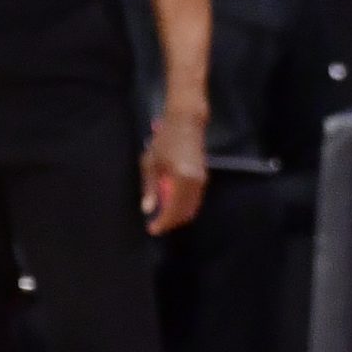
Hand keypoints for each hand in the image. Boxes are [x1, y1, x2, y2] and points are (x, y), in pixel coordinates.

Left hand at [140, 108, 207, 235]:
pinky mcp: (204, 179)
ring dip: (178, 217)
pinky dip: (184, 208)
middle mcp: (195, 183)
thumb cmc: (165, 139)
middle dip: (171, 223)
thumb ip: (149, 187)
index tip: (152, 229)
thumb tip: (147, 209)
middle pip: (184, 213)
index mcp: (181, 179)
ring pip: (191, 209)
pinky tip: (172, 207)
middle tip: (157, 226)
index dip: (162, 222)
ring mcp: (202, 182)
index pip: (172, 210)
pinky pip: (195, 201)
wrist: (187, 122)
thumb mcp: (150, 162)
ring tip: (163, 218)